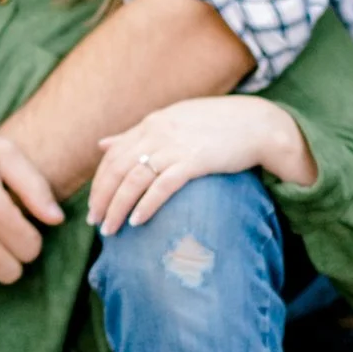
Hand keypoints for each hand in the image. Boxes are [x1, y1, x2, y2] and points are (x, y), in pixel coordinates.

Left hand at [87, 96, 314, 234]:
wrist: (258, 124)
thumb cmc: (217, 126)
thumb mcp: (172, 122)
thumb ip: (136, 134)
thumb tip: (102, 145)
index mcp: (152, 124)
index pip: (113, 155)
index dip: (99, 183)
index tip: (94, 205)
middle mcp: (158, 132)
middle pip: (117, 169)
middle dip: (102, 198)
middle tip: (95, 223)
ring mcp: (176, 146)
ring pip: (134, 179)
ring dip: (118, 206)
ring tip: (110, 229)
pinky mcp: (196, 160)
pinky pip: (163, 185)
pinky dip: (146, 205)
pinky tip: (136, 221)